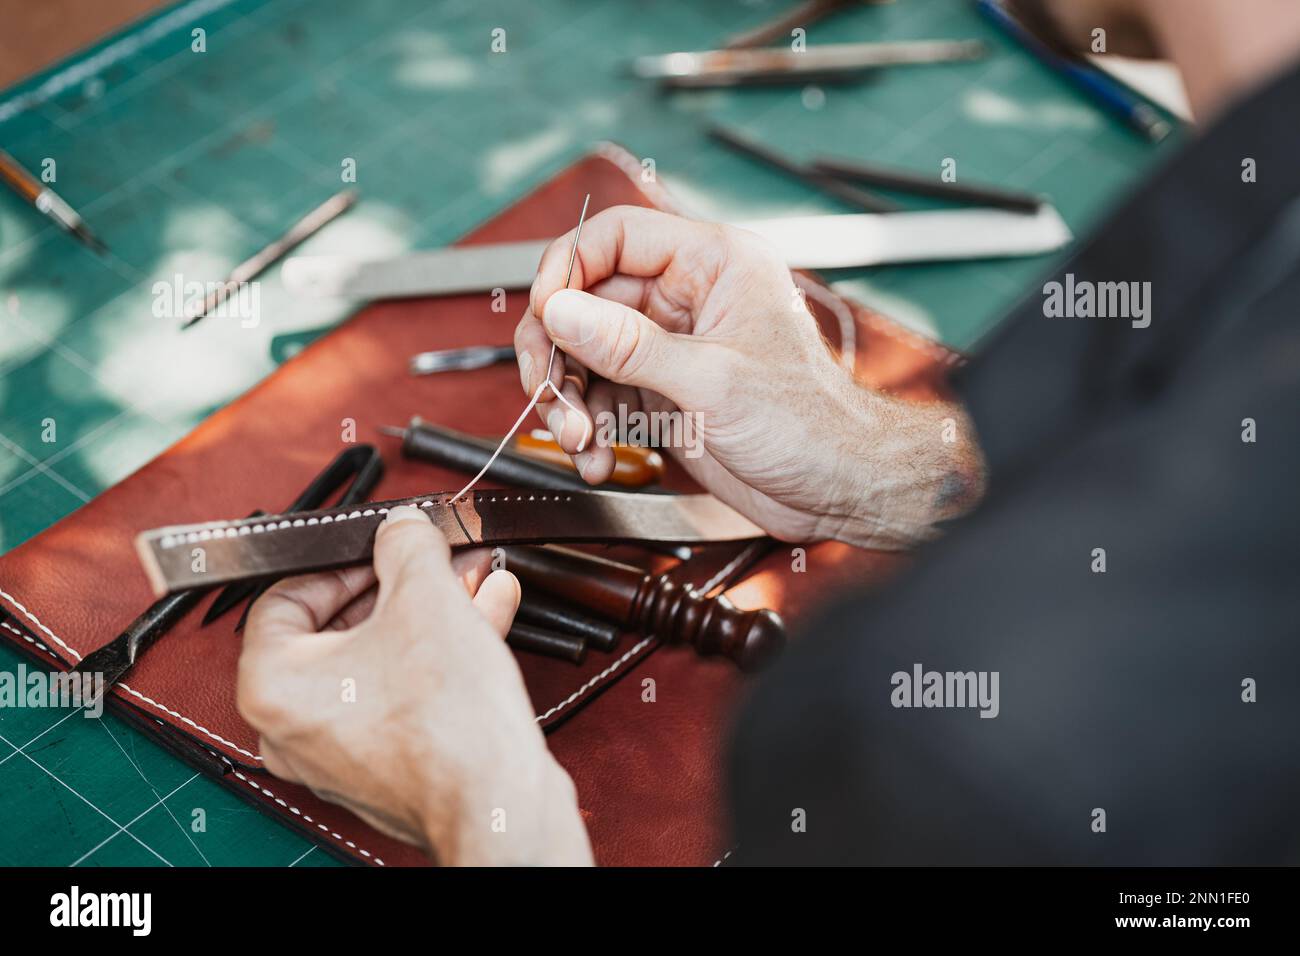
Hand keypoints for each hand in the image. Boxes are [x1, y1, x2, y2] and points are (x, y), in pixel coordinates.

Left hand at [237, 505, 592, 865]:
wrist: (497, 803)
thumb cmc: (446, 723)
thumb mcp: (426, 596)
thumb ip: (406, 545)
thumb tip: (400, 527)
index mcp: (272, 684)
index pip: (286, 597)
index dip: (343, 560)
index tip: (382, 545)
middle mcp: (293, 726)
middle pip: (340, 627)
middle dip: (400, 584)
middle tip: (433, 556)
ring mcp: (340, 752)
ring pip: (380, 659)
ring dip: (429, 613)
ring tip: (473, 579)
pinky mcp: (387, 766)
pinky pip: (404, 692)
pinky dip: (438, 654)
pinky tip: (486, 614)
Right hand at [515, 206, 983, 547]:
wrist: (839, 489)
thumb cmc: (809, 424)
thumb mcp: (711, 381)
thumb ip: (628, 346)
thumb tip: (561, 310)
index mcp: (714, 264)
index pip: (616, 237)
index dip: (568, 270)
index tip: (544, 314)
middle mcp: (689, 298)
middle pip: (589, 300)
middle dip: (560, 352)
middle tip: (548, 391)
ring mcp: (674, 347)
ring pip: (588, 354)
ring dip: (570, 400)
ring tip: (580, 439)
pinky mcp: (665, 393)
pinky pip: (604, 398)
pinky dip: (591, 429)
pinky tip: (597, 458)